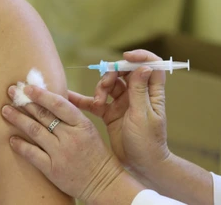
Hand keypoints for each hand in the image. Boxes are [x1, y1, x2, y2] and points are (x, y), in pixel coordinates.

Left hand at [1, 85, 123, 202]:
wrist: (103, 182)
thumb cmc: (96, 153)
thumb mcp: (89, 129)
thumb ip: (71, 117)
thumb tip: (50, 101)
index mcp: (82, 124)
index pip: (59, 104)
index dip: (41, 94)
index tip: (27, 88)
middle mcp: (70, 136)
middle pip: (43, 115)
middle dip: (25, 102)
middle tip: (11, 93)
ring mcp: (61, 153)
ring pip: (35, 131)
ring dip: (18, 119)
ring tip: (5, 111)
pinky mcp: (53, 169)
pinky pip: (32, 154)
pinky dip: (20, 145)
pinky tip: (11, 139)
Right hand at [68, 49, 169, 173]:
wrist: (140, 164)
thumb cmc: (147, 141)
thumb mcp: (143, 115)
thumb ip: (140, 91)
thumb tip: (144, 67)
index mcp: (150, 93)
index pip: (149, 66)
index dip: (140, 57)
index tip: (126, 57)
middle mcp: (136, 95)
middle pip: (123, 73)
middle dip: (112, 75)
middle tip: (105, 87)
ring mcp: (122, 103)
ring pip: (109, 86)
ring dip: (100, 89)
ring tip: (97, 102)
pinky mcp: (110, 113)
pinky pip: (96, 102)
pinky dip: (85, 100)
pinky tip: (71, 98)